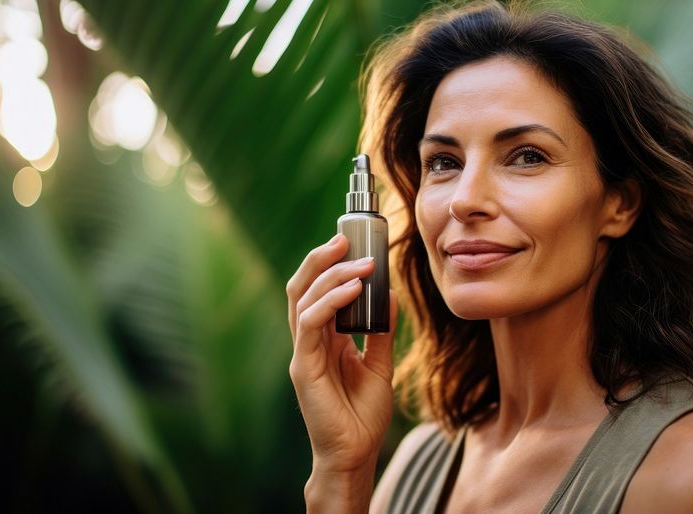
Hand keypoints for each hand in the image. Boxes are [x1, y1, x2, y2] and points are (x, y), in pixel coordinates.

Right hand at [287, 233, 397, 474]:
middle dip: (322, 258)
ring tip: (361, 263)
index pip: (317, 289)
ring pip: (303, 298)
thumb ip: (380, 332)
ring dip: (331, 274)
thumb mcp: (379, 365)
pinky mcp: (303, 366)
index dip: (328, 263)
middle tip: (346, 238)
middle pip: (303, 285)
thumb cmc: (362, 414)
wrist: (355, 452)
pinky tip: (353, 290)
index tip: (352, 242)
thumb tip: (389, 296)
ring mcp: (303, 351)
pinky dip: (330, 302)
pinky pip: (310, 324)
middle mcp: (309, 339)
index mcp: (323, 337)